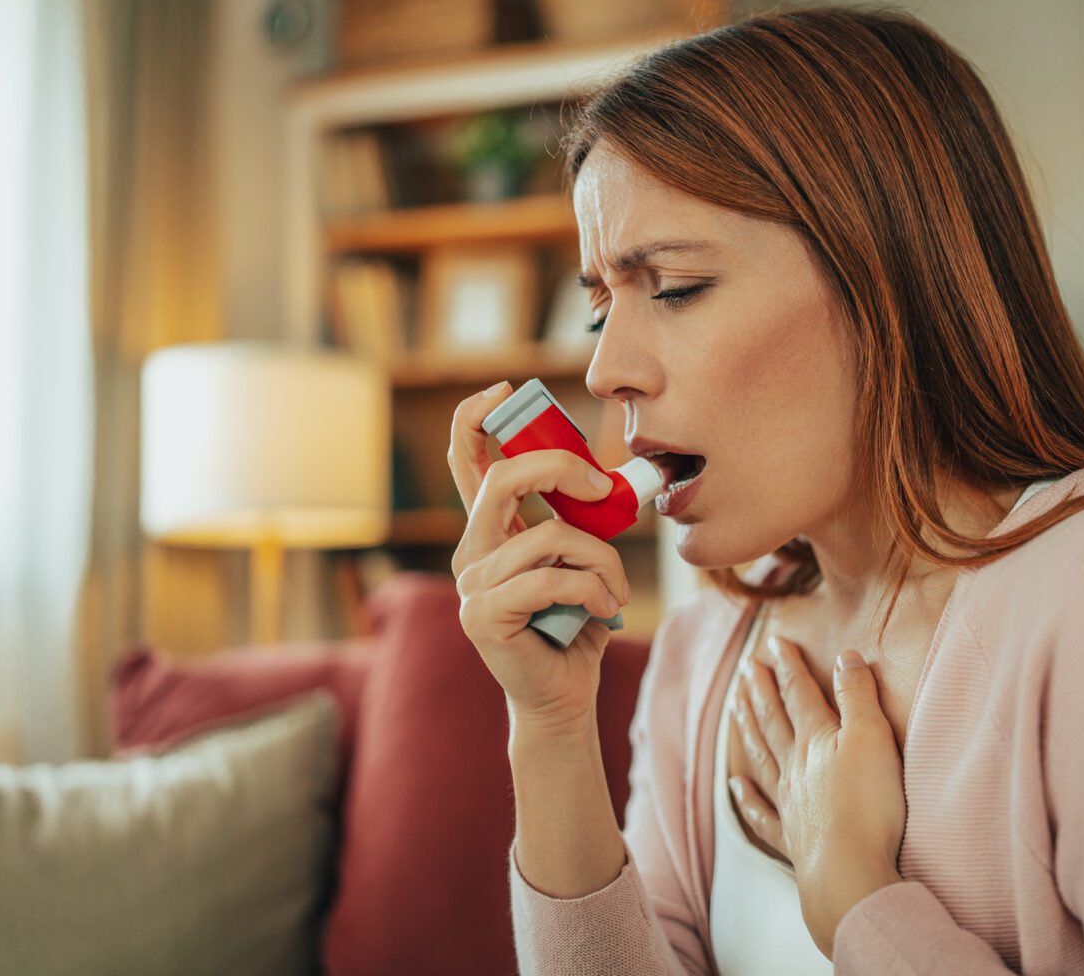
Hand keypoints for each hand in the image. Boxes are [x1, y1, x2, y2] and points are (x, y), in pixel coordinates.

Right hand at [448, 380, 630, 733]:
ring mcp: (472, 585)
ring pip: (550, 537)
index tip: (505, 389)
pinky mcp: (484, 616)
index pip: (466, 462)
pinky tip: (605, 610)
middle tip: (600, 487)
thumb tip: (612, 481)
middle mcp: (471, 552)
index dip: (475, 419)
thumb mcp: (580, 560)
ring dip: (602, 559)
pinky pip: (554, 578)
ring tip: (617, 590)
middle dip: (559, 468)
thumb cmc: (576, 625)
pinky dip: (594, 589)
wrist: (563, 695)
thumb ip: (578, 521)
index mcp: (491, 532)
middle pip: (503, 480)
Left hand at [729, 634, 905, 957]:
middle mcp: (795, 767)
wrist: (849, 873)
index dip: (788, 665)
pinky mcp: (793, 839)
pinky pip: (762, 814)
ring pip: (762, 757)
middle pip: (774, 720)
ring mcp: (789, 803)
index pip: (799, 693)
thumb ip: (858, 696)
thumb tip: (846, 655)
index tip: (774, 641)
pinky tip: (736, 785)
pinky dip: (747, 798)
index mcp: (816, 740)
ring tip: (735, 706)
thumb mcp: (872, 738)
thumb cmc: (867, 805)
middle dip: (762, 690)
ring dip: (748, 729)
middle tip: (748, 667)